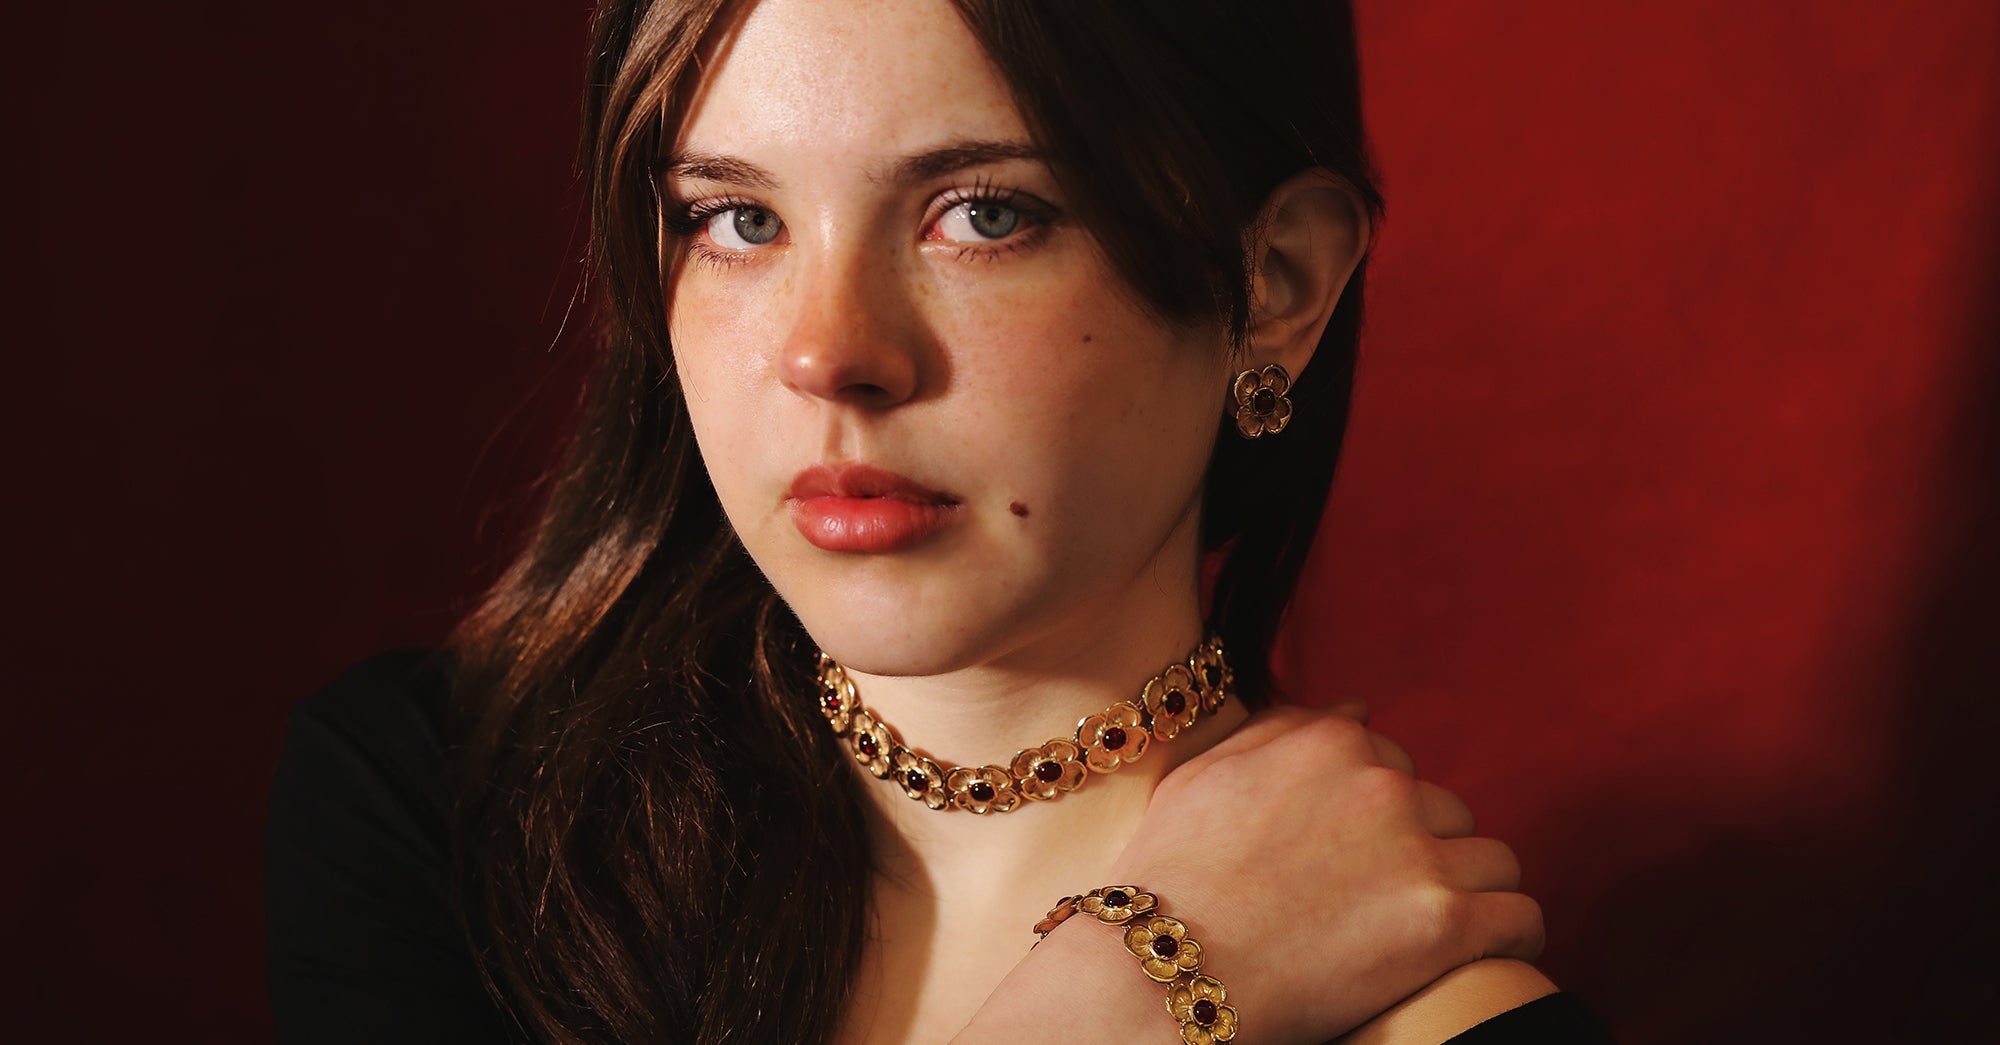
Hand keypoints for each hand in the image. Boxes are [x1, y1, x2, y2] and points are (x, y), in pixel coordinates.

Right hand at [1099, 702, 1543, 1044]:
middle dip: (1425, 851)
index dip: (1379, 816)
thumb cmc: (1172, 875)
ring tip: (1433, 931)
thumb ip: (1281, 729)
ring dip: (1471, 892)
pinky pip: (1522, 916)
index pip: (1394, 763)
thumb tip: (1360, 707)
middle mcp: (1382, 783)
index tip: (1360, 857)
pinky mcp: (1446, 922)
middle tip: (1383, 902)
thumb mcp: (1204, 774)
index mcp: (1329, 741)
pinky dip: (1511, 936)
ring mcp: (1418, 852)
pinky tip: (1483, 952)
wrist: (1167, 966)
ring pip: (1494, 860)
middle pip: (1447, 810)